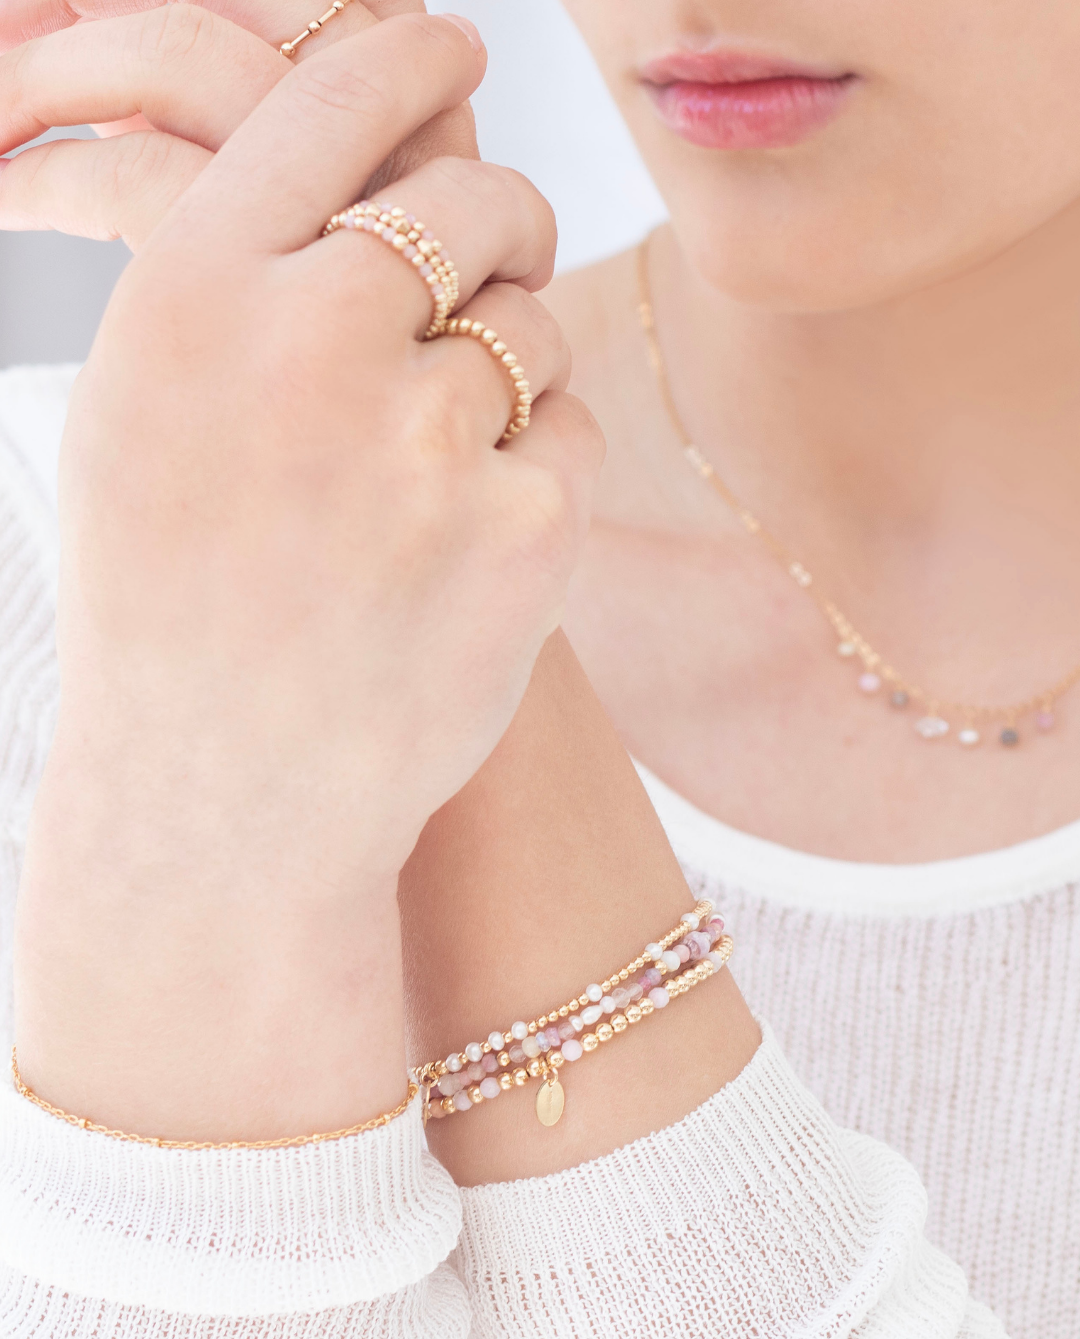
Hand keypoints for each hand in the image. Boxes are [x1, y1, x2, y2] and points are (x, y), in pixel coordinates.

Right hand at [15, 13, 602, 1136]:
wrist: (226, 799)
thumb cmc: (180, 602)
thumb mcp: (151, 414)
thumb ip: (248, 277)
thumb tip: (374, 176)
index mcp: (190, 293)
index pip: (333, 100)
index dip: (410, 61)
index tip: (453, 54)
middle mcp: (308, 345)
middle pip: (473, 203)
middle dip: (497, 227)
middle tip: (489, 266)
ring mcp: (423, 440)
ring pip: (534, 325)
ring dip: (507, 373)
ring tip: (428, 475)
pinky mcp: (523, 530)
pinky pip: (569, 431)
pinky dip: (535, 469)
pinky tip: (463, 546)